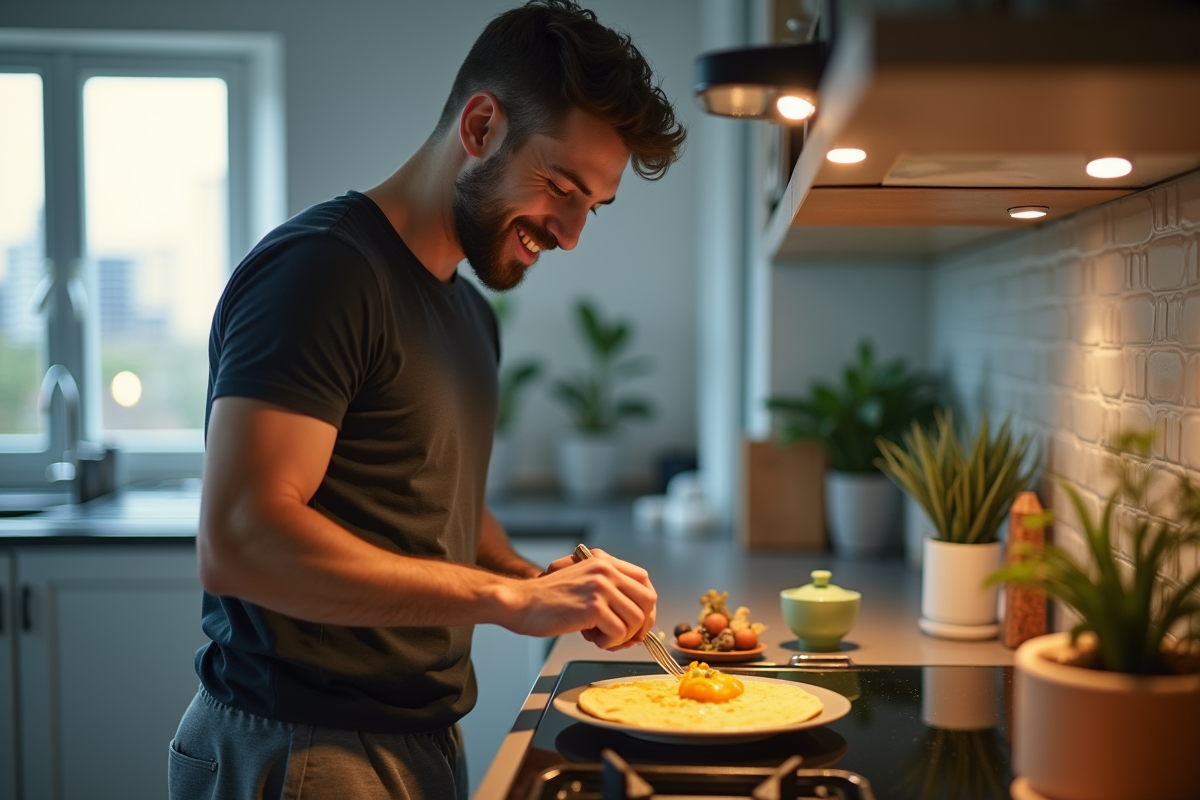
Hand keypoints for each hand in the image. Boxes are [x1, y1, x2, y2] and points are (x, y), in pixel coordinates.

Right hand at [509, 548, 656, 649]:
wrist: (521, 603)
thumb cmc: (548, 599)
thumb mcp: (583, 582)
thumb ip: (609, 591)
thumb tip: (639, 618)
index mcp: (604, 562)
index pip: (644, 581)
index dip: (646, 606)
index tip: (638, 622)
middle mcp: (605, 570)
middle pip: (648, 600)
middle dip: (641, 625)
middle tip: (624, 638)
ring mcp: (600, 587)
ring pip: (636, 620)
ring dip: (621, 637)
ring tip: (601, 637)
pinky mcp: (593, 606)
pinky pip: (619, 632)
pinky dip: (609, 643)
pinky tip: (592, 638)